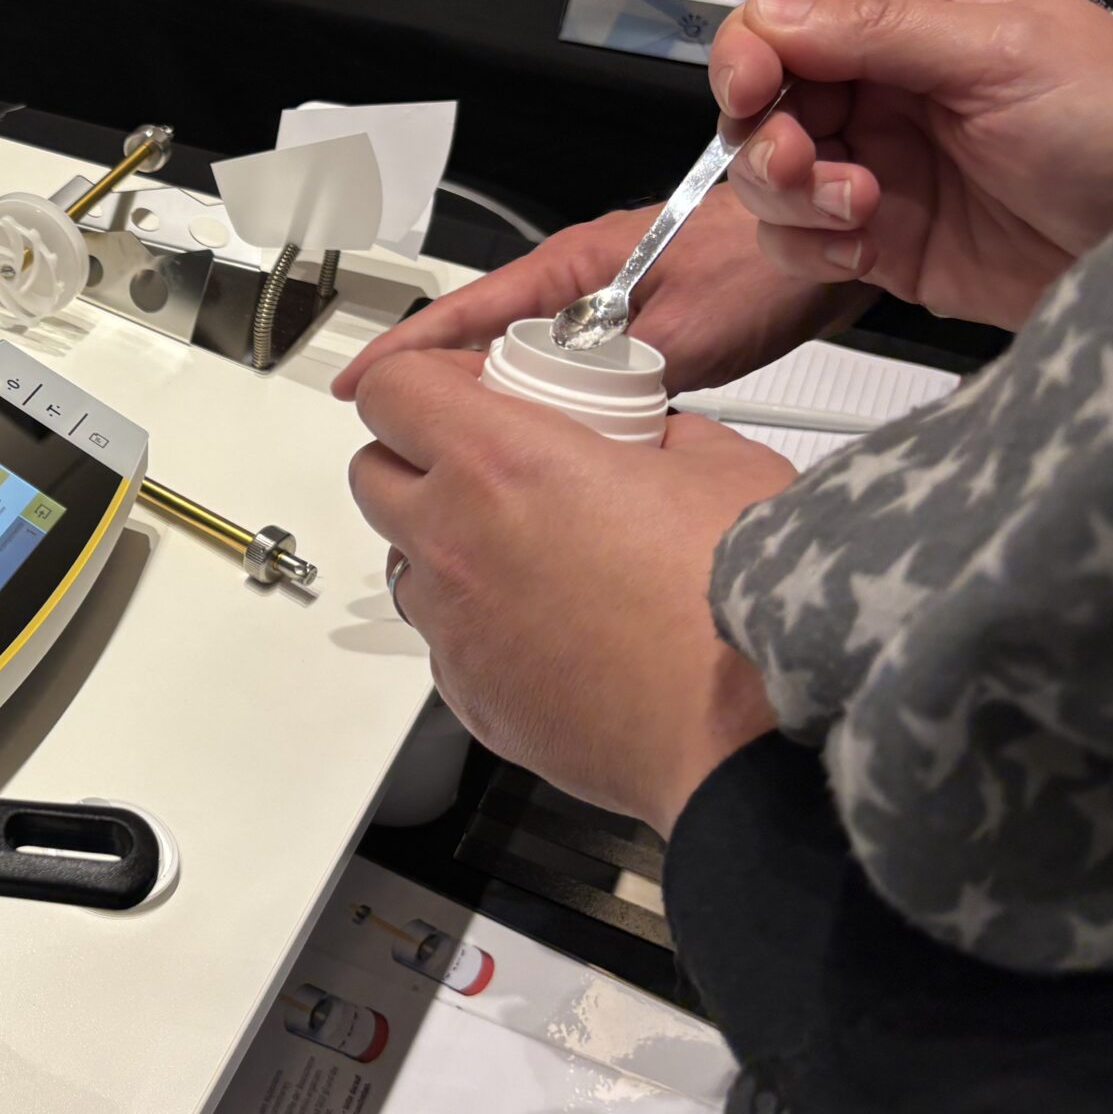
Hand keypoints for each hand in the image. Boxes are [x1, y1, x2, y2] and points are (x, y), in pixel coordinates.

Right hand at [333, 187, 869, 400]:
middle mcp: (588, 283)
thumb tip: (570, 415)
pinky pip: (586, 376)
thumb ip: (622, 368)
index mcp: (577, 266)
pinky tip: (572, 443)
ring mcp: (615, 304)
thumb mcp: (691, 320)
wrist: (856, 226)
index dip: (405, 350)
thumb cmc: (782, 248)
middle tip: (416, 438)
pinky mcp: (649, 328)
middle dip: (451, 388)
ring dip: (518, 402)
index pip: (466, 313)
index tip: (357, 382)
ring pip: (540, 363)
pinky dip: (569, 408)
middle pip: (491, 344)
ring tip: (485, 450)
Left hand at [349, 352, 795, 833]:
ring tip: (529, 554)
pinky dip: (480, 624)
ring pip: (406, 562)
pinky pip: (446, 640)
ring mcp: (451, 622)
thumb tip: (658, 438)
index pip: (392, 390)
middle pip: (372, 473)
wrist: (740, 730)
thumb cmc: (733, 602)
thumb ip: (664, 435)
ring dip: (445, 546)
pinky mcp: (466, 692)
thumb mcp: (721, 467)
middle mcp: (451, 539)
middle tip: (487, 466)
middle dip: (415, 458)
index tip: (460, 391)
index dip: (421, 383)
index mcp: (499, 463)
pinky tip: (552, 629)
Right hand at [714, 0, 1112, 328]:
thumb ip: (881, 32)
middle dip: (766, 137)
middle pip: (763, 108)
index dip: (754, 54)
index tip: (753, 90)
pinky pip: (798, 246)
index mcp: (914, 31)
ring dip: (788, 197)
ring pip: (766, 180)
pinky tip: (862, 250)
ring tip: (855, 209)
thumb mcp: (1007, 54)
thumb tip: (773, 15)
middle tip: (802, 160)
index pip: (791, 26)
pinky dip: (809, 251)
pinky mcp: (882, 247)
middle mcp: (886, 99)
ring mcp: (880, 174)